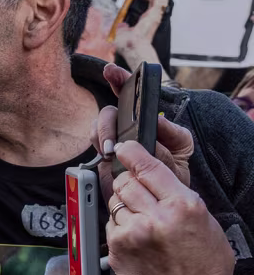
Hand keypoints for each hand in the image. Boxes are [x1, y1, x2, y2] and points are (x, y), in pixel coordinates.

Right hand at [92, 63, 192, 202]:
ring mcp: (118, 139)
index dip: (120, 80)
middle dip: (107, 122)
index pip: (136, 96)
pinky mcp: (106, 152)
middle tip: (111, 145)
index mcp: (153, 124)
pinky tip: (106, 157)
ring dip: (101, 135)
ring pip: (100, 124)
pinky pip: (94, 140)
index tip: (110, 71)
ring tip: (110, 154)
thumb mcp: (179, 159)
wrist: (159, 203)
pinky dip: (97, 144)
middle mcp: (133, 127)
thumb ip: (170, 141)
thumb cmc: (173, 178)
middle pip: (112, 111)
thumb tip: (155, 123)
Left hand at [106, 141, 234, 274]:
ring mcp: (133, 232)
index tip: (124, 148)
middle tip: (139, 196)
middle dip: (129, 184)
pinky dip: (120, 226)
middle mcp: (156, 216)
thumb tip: (155, 177)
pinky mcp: (116, 247)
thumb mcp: (206, 223)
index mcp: (183, 206)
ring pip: (115, 201)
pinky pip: (110, 224)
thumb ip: (179, 197)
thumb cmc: (203, 266)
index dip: (132, 153)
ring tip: (142, 224)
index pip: (148, 167)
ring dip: (124, 207)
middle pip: (125, 181)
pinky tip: (135, 240)